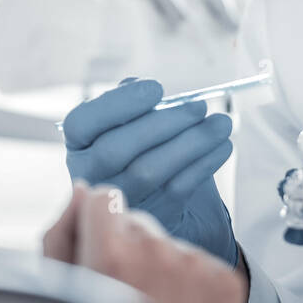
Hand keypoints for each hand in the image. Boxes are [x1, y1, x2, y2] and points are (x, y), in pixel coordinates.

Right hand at [44, 182, 247, 302]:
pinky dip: (191, 283)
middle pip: (138, 222)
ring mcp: (196, 266)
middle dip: (130, 247)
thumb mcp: (65, 294)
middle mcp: (158, 253)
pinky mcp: (225, 280)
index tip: (101, 247)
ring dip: (161, 266)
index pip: (105, 197)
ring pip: (169, 243)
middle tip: (127, 291)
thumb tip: (81, 191)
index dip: (99, 222)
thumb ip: (63, 235)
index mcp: (112, 254)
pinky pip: (200, 262)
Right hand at [61, 78, 237, 265]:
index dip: (118, 104)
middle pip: (116, 149)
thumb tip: (147, 91)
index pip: (82, 123)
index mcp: (80, 143)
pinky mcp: (149, 214)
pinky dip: (204, 164)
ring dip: (191, 143)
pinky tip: (222, 146)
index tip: (157, 88)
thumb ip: (129, 101)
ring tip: (220, 123)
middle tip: (198, 106)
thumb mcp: (125, 121)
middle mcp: (90, 173)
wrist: (152, 194)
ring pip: (149, 171)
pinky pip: (176, 188)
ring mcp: (118, 197)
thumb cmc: (137, 143)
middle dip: (162, 124)